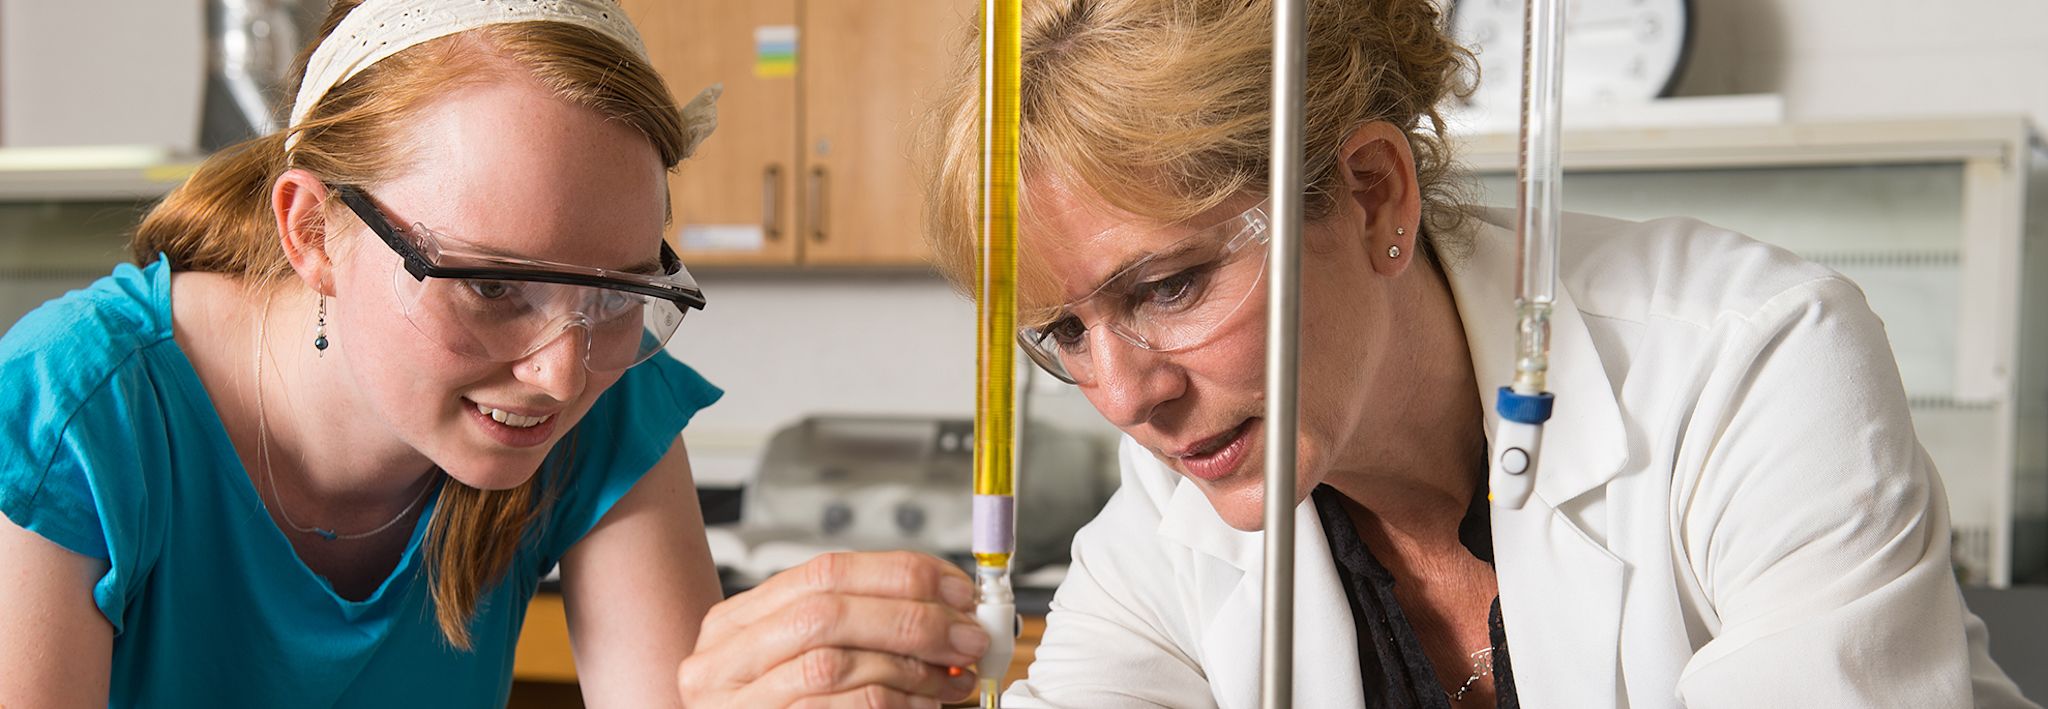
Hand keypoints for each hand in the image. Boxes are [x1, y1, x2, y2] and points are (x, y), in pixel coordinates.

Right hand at [677, 551, 988, 707]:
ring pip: (833, 665)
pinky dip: (893, 704)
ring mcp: (737, 705)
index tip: (956, 589)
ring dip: (910, 668)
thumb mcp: (800, 658)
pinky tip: (923, 705)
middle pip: (827, 613)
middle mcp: (724, 661)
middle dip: (911, 619)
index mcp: (736, 623)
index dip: (900, 574)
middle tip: (967, 635)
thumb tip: (947, 609)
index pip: (825, 572)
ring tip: (952, 677)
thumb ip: (855, 628)